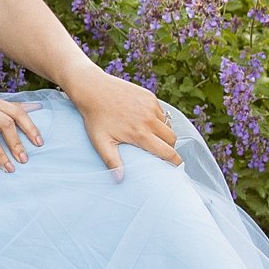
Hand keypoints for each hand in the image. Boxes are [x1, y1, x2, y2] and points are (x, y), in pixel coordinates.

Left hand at [66, 68, 182, 180]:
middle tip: (162, 151)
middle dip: (170, 147)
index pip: (167, 151)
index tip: (177, 166)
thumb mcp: (100, 141)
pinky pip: (161, 112)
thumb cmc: (94, 118)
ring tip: (154, 137)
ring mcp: (150, 106)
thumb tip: (119, 179)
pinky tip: (146, 122)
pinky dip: (158, 119)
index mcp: (140, 134)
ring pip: (168, 124)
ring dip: (164, 132)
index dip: (175, 161)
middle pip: (172, 138)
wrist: (91, 88)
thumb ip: (112, 161)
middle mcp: (149, 119)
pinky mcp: (149, 96)